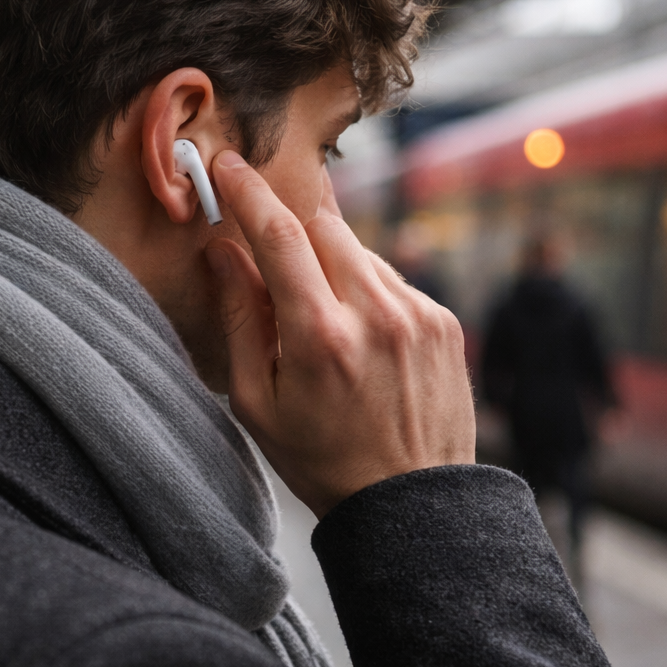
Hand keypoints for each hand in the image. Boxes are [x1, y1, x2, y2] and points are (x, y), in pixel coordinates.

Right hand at [206, 152, 474, 517]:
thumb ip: (240, 321)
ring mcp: (416, 314)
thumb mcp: (258, 404)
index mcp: (319, 337)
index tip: (227, 163)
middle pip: (321, 226)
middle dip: (292, 238)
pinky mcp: (444, 320)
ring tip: (327, 332)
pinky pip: (392, 280)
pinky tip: (365, 347)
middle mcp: (374, 314)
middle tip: (279, 276)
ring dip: (332, 269)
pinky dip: (368, 295)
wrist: (412, 503)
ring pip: (359, 250)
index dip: (246, 191)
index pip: (277, 234)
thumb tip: (222, 253)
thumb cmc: (322, 461)